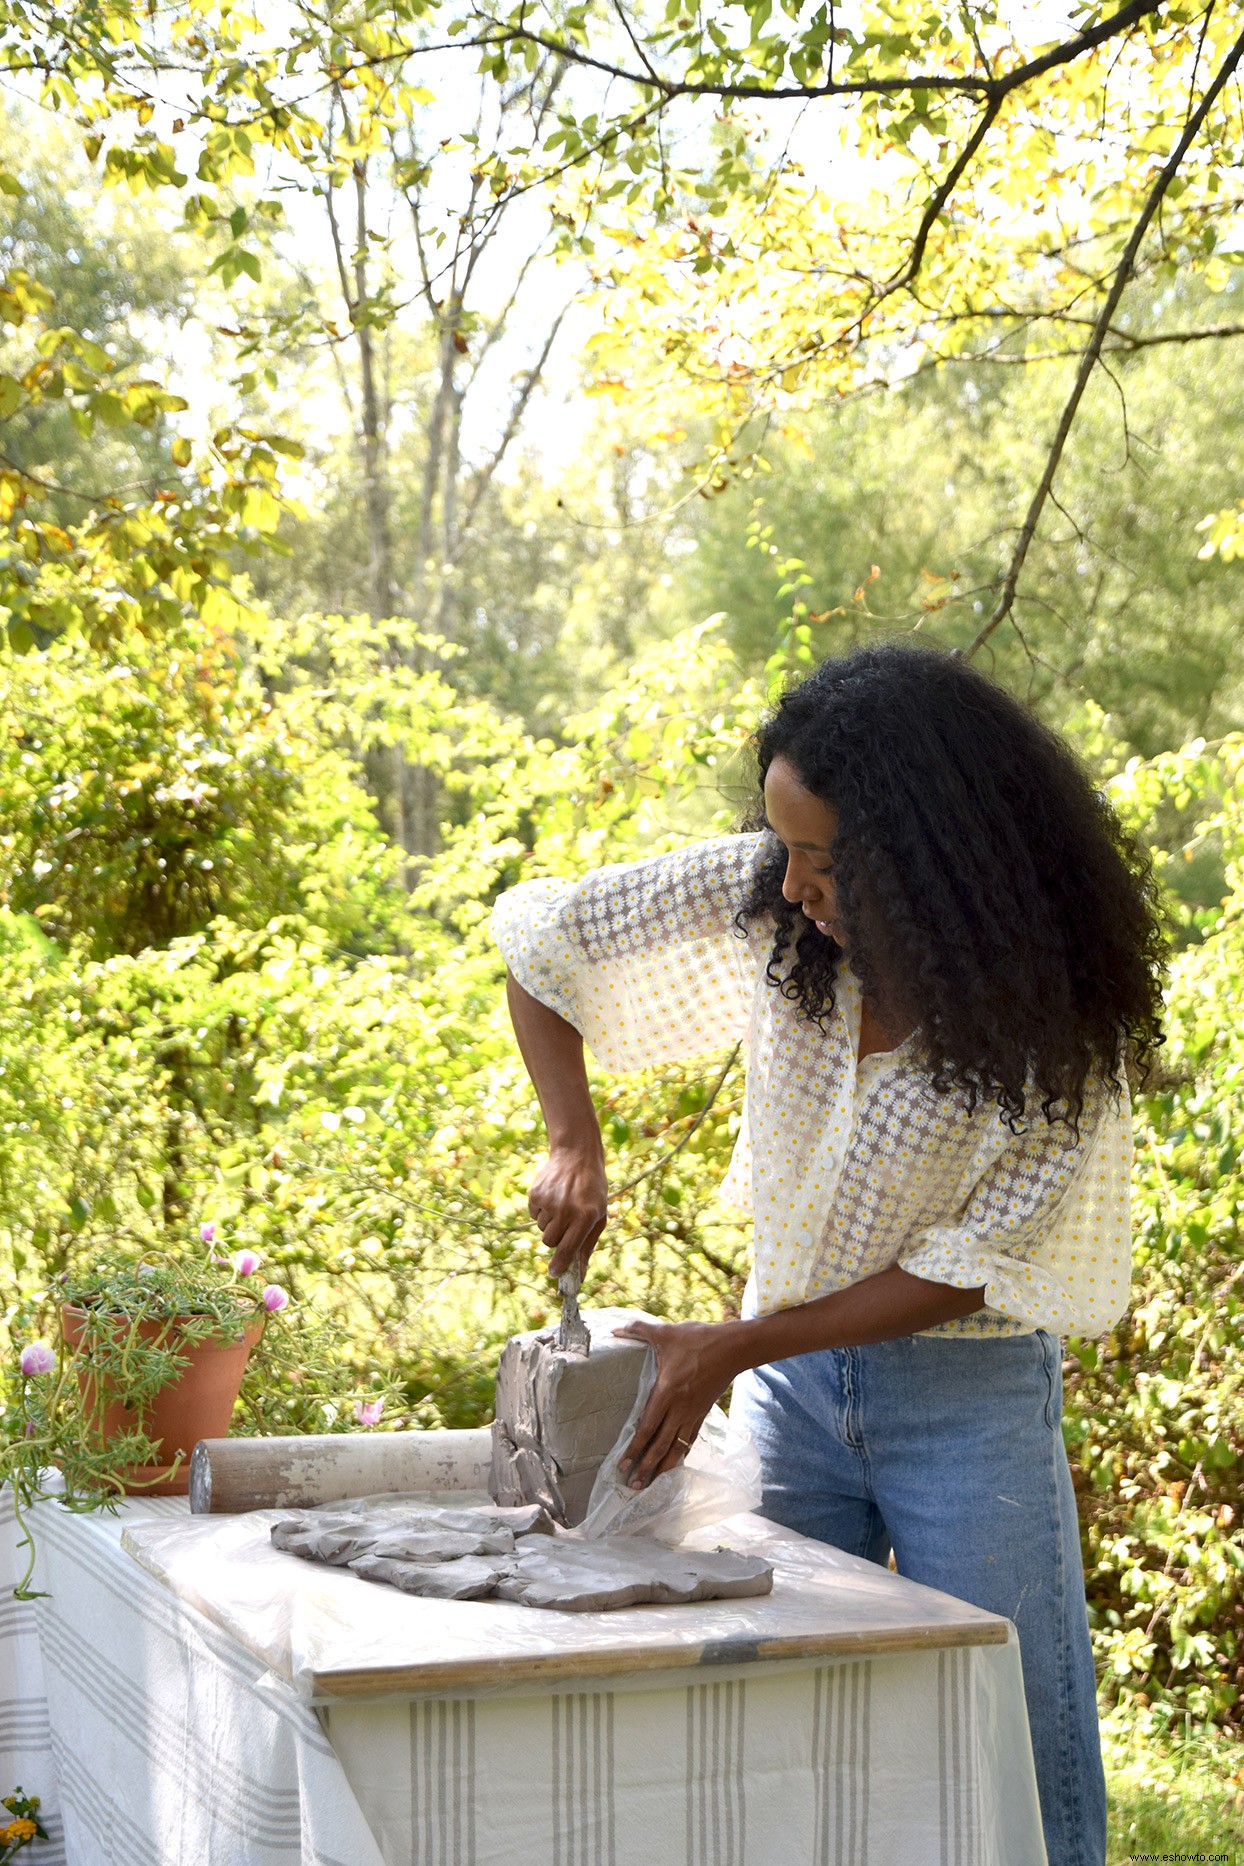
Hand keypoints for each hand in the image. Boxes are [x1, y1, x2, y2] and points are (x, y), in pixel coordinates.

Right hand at [528, 1144, 608, 1278]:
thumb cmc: (592, 1190)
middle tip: (566, 1223)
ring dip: (550, 1223)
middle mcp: (565, 1210)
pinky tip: (553, 1196)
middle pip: (549, 1242)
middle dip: (556, 1238)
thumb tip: (580, 1273)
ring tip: (562, 1204)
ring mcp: (549, 1202)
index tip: (554, 1273)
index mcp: (585, 1217)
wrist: (577, 1156)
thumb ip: (587, 1245)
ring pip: (541, 1229)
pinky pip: (534, 1214)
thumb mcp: (598, 1215)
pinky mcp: (535, 1194)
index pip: (567, 1249)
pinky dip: (542, 1210)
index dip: (560, 1264)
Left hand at [612, 1318, 749, 1489]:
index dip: (634, 1448)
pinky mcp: (703, 1413)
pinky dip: (680, 1455)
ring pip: (676, 1448)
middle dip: (646, 1467)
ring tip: (651, 1485)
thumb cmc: (698, 1340)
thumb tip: (615, 1328)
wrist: (733, 1348)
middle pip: (660, 1445)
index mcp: (667, 1393)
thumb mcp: (666, 1333)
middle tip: (633, 1487)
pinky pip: (690, 1440)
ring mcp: (693, 1414)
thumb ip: (639, 1330)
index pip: (647, 1428)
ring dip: (662, 1468)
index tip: (623, 1465)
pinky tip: (674, 1465)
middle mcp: (679, 1409)